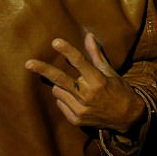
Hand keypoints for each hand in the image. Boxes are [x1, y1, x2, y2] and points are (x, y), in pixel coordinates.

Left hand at [25, 33, 143, 133]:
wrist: (127, 116)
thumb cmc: (119, 90)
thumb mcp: (110, 72)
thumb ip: (96, 55)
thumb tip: (88, 36)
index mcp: (98, 80)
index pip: (80, 62)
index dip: (67, 51)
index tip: (55, 42)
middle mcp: (88, 95)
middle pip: (60, 79)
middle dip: (43, 70)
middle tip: (28, 63)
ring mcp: (81, 109)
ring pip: (57, 91)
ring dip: (60, 85)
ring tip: (72, 86)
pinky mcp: (76, 119)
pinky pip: (60, 104)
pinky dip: (64, 99)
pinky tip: (75, 98)